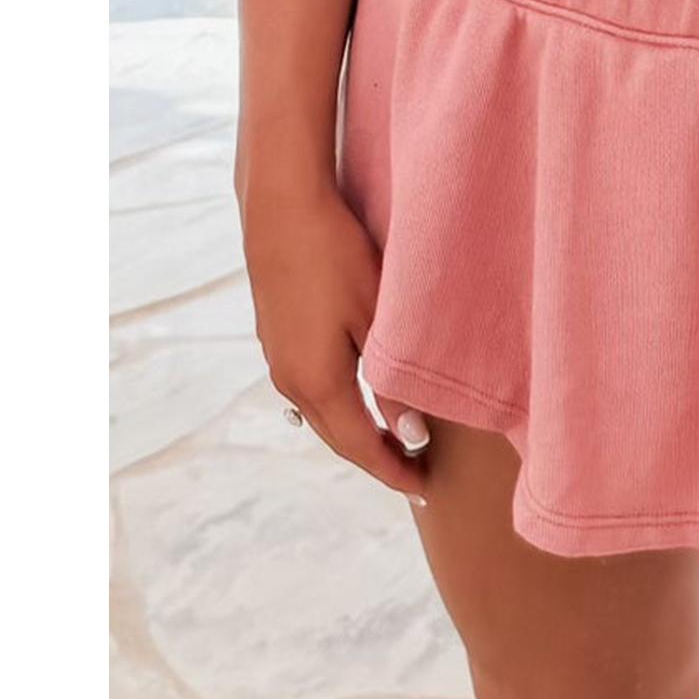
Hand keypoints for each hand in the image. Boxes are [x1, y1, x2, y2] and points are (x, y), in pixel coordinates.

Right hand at [241, 181, 429, 502]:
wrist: (281, 209)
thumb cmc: (335, 255)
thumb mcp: (375, 317)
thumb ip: (391, 381)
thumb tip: (413, 433)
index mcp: (316, 382)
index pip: (360, 446)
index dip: (392, 471)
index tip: (423, 490)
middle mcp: (290, 381)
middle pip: (337, 438)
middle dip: (375, 459)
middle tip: (413, 474)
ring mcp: (277, 360)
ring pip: (320, 415)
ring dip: (354, 433)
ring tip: (392, 442)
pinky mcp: (275, 338)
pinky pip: (309, 391)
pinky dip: (337, 407)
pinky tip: (356, 399)